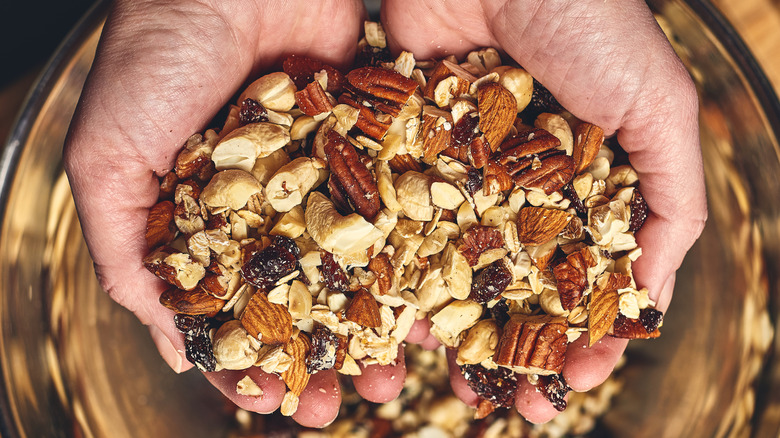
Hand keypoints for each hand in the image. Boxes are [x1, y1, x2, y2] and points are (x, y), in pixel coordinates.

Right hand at [63, 0, 410, 427]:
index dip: (245, 360)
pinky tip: (429, 306)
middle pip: (301, 298)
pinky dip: (415, 258)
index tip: (268, 402)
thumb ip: (124, 251)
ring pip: (356, 266)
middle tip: (337, 405)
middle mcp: (268, 205)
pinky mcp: (370, 144)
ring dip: (372, 324)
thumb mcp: (108, 159)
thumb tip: (168, 340)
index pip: (228, 308)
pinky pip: (398, 211)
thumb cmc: (154, 57)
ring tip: (391, 374)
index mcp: (205, 219)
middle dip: (318, 355)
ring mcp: (323, 177)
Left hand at [382, 0, 706, 422]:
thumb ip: (669, 196)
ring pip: (455, 263)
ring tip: (448, 372)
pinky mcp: (411, 152)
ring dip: (453, 322)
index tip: (581, 378)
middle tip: (515, 404)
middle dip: (519, 344)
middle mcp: (523, 186)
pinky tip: (396, 316)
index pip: (590, 274)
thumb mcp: (660, 108)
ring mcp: (464, 173)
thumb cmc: (592, 23)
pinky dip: (399, 268)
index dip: (590, 330)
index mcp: (586, 183)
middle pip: (519, 282)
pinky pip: (403, 221)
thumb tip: (655, 286)